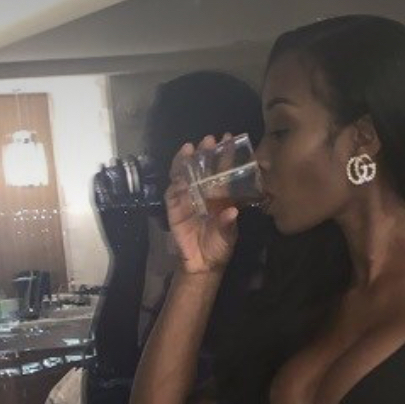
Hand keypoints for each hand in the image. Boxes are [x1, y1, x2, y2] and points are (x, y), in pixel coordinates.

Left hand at [93, 159, 149, 255]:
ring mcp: (113, 208)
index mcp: (139, 204)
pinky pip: (99, 196)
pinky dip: (97, 186)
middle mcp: (126, 204)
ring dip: (107, 174)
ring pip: (109, 186)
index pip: (138, 181)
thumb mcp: (146, 220)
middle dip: (119, 168)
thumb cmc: (140, 240)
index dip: (135, 169)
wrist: (128, 256)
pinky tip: (96, 178)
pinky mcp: (103, 214)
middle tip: (116, 159)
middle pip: (123, 181)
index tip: (133, 159)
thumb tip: (142, 191)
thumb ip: (143, 205)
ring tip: (104, 164)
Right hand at [165, 136, 238, 274]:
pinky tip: (178, 174)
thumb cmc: (218, 247)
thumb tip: (232, 212)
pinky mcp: (174, 208)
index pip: (223, 172)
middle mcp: (203, 193)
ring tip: (190, 148)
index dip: (225, 156)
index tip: (230, 139)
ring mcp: (187, 199)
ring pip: (185, 175)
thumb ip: (228, 225)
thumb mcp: (227, 238)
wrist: (202, 264)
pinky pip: (172, 192)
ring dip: (187, 162)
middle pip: (203, 168)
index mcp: (219, 196)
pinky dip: (175, 183)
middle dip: (205, 153)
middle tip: (209, 139)